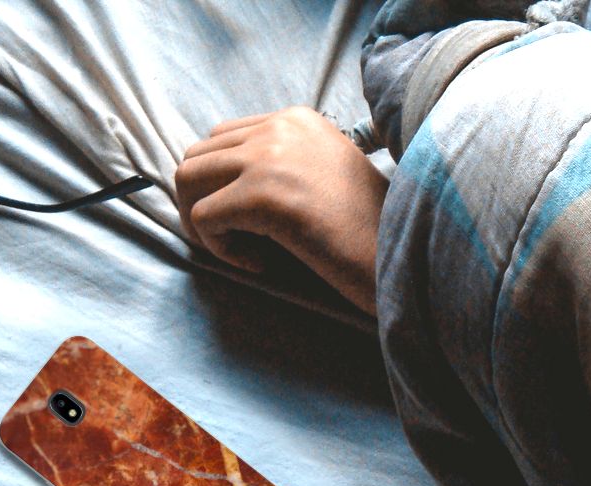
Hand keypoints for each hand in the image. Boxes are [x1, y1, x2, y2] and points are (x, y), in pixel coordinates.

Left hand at [175, 106, 388, 314]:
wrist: (404, 253)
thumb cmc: (370, 228)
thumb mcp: (326, 173)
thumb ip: (282, 164)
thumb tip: (221, 186)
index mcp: (295, 118)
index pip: (220, 138)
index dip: (218, 184)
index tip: (246, 221)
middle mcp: (279, 126)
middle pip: (196, 155)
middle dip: (199, 202)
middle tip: (229, 240)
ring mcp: (269, 157)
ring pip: (187, 180)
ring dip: (201, 222)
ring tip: (237, 251)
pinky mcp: (262, 196)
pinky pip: (203, 218)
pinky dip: (219, 249)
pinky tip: (258, 263)